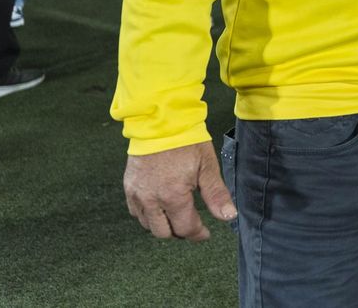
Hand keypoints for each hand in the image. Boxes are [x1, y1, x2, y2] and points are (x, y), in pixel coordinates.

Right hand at [123, 140, 237, 241]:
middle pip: (164, 233)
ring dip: (163, 225)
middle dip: (180, 232)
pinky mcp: (128, 187)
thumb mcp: (207, 167)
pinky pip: (135, 212)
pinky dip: (147, 215)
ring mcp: (137, 194)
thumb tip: (229, 216)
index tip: (205, 233)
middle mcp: (151, 200)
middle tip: (192, 225)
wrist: (160, 122)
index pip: (185, 228)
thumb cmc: (187, 142)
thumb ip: (216, 195)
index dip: (197, 234)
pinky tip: (159, 207)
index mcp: (173, 196)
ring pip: (147, 225)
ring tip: (176, 216)